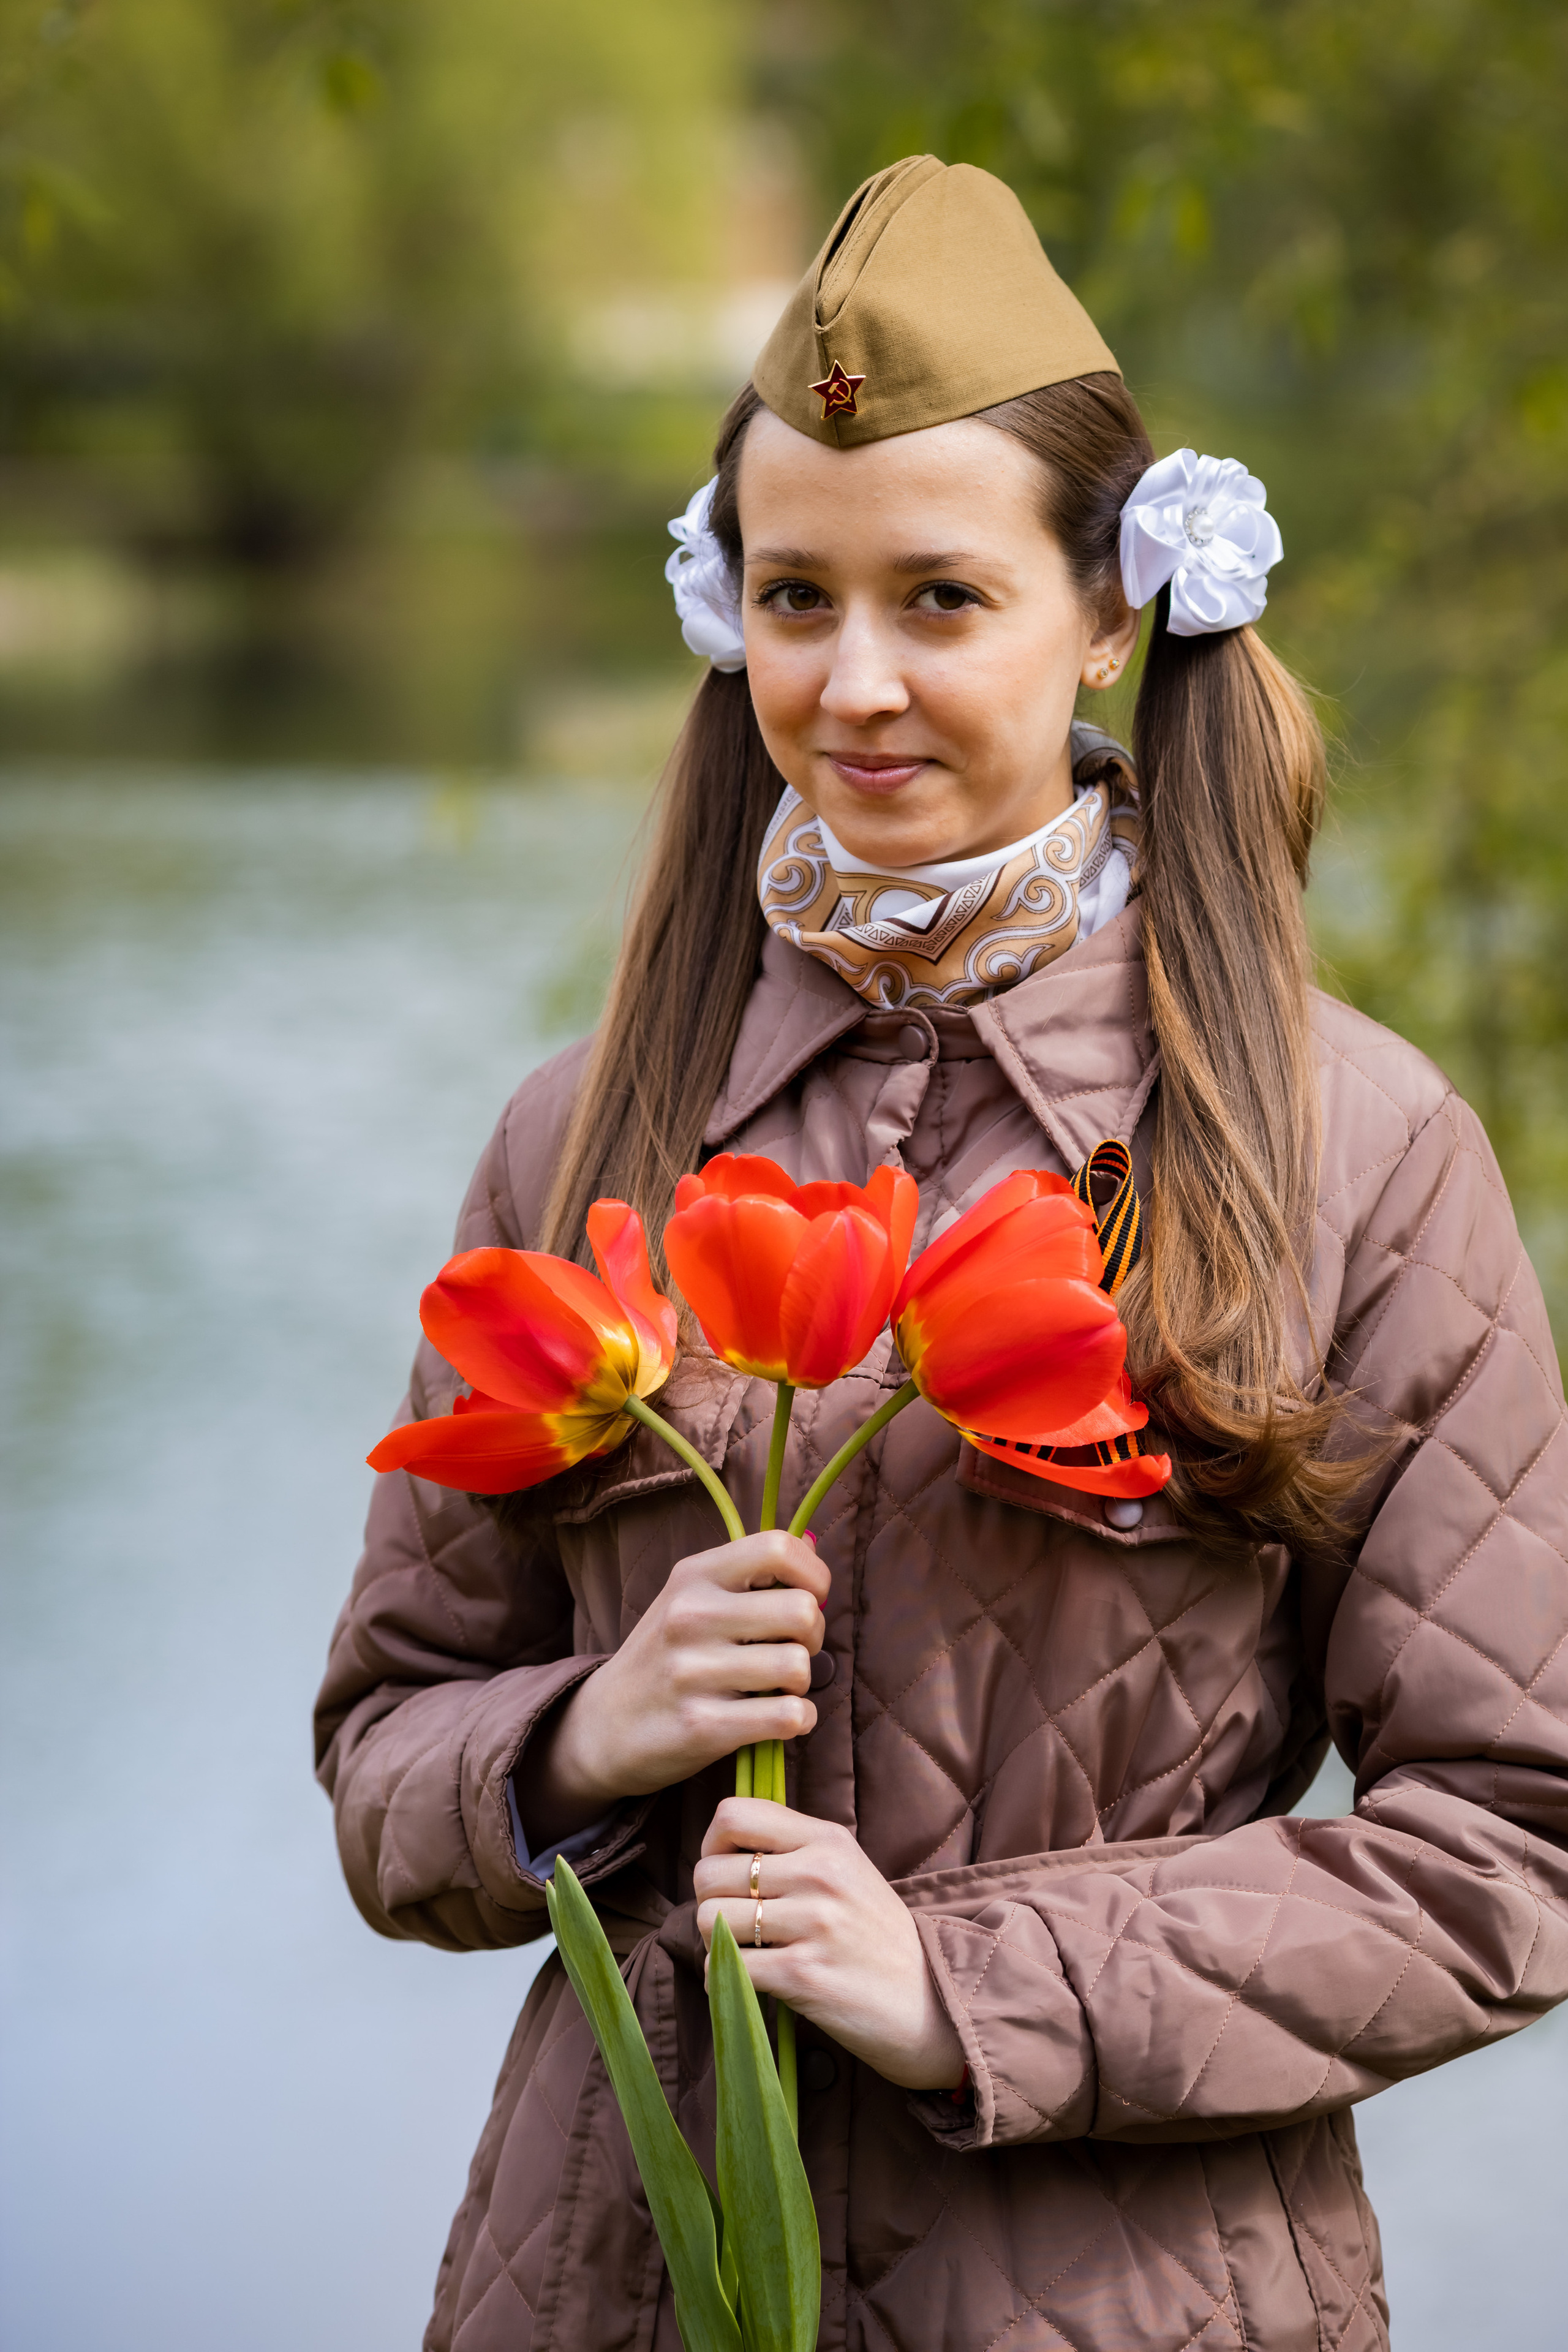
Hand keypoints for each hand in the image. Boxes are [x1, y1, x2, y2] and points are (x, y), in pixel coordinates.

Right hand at [518, 1533, 829, 1849]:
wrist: (602, 1726)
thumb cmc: (663, 1657)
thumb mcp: (690, 1598)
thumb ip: (749, 1574)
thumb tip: (814, 1547)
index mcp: (694, 1576)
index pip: (778, 1547)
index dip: (813, 1576)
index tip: (809, 1600)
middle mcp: (690, 1615)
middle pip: (802, 1611)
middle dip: (813, 1636)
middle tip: (790, 1650)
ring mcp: (692, 1671)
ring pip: (798, 1667)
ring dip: (801, 1684)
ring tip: (778, 1688)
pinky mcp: (701, 1726)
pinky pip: (788, 1716)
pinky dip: (799, 1719)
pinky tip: (780, 1718)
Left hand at [693, 1798, 965, 2092]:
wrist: (929, 2002)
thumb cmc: (876, 1936)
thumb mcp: (847, 1871)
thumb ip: (795, 1849)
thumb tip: (723, 1848)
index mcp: (827, 1840)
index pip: (734, 1814)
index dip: (712, 1844)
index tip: (724, 1870)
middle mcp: (819, 1873)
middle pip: (710, 1872)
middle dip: (709, 1900)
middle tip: (735, 1921)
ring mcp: (813, 1923)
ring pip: (709, 1918)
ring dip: (714, 1941)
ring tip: (745, 1950)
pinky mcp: (803, 1974)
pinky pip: (725, 1965)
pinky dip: (723, 1977)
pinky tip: (749, 1980)